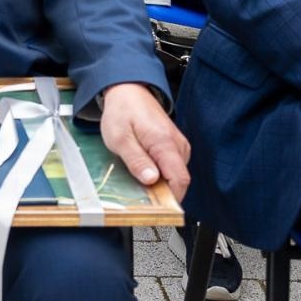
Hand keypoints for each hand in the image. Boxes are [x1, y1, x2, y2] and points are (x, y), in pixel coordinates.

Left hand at [99, 82, 188, 199]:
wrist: (128, 90)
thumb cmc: (123, 111)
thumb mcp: (120, 138)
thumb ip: (136, 160)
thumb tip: (151, 180)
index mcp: (166, 144)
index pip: (180, 180)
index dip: (172, 199)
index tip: (159, 210)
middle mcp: (178, 145)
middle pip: (179, 180)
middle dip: (162, 192)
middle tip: (141, 194)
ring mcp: (178, 145)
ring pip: (175, 175)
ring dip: (160, 182)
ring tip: (139, 176)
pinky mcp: (174, 145)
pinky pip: (171, 166)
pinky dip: (160, 173)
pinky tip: (144, 168)